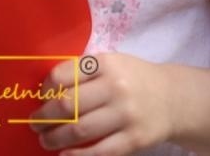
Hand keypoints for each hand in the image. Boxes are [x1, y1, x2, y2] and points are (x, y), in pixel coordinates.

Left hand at [32, 53, 174, 154]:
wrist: (174, 98)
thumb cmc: (133, 80)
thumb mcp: (113, 65)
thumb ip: (84, 74)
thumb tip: (44, 95)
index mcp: (108, 64)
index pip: (63, 75)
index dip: (45, 89)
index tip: (41, 97)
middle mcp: (117, 87)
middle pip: (67, 106)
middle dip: (43, 119)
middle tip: (36, 124)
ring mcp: (126, 114)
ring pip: (78, 131)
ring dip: (53, 139)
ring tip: (46, 140)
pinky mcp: (134, 138)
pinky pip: (98, 152)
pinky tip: (65, 155)